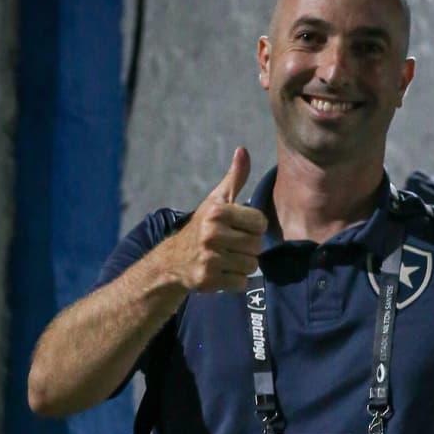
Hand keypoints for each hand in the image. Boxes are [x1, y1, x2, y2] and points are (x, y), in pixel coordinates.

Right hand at [166, 147, 267, 292]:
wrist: (173, 261)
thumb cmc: (202, 227)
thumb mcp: (216, 200)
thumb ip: (234, 178)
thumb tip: (243, 150)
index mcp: (217, 212)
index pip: (260, 223)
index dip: (253, 228)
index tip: (239, 228)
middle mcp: (211, 234)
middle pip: (257, 246)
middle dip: (248, 248)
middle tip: (232, 246)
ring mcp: (209, 258)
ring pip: (251, 266)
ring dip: (243, 265)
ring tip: (227, 259)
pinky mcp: (208, 280)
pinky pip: (241, 283)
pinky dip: (235, 281)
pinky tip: (222, 273)